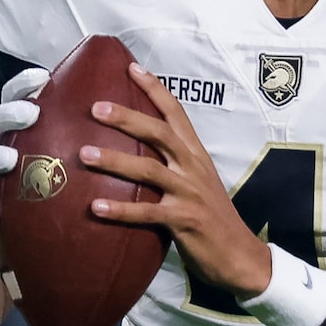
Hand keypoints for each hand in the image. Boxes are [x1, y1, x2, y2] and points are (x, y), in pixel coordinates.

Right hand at [0, 65, 47, 290]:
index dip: (25, 84)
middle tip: (32, 113)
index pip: (15, 96)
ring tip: (9, 160)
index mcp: (12, 126)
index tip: (43, 75)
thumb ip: (68, 132)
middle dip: (11, 113)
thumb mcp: (49, 151)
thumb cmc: (33, 176)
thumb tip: (110, 106)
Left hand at [81, 65, 271, 297]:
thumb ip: (174, 167)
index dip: (155, 89)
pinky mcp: (184, 221)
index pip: (177, 114)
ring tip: (84, 153)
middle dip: (128, 118)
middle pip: (159, 133)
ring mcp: (189, 194)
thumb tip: (138, 155)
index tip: (132, 68)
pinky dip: (120, 210)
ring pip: (148, 169)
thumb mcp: (199, 185)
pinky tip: (95, 207)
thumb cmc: (214, 221)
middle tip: (96, 107)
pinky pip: (146, 213)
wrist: (241, 257)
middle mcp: (193, 169)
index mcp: (197, 156)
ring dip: (114, 160)